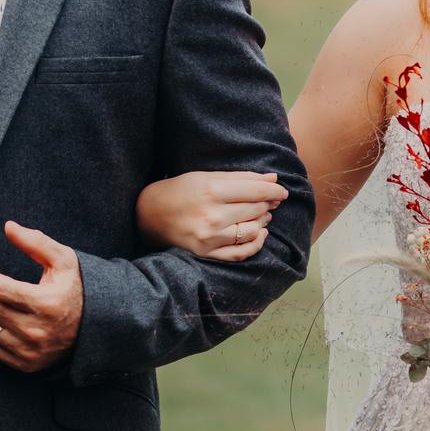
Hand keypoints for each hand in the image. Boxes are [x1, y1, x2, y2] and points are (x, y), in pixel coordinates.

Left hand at [0, 221, 83, 373]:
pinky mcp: (26, 364)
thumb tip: (8, 226)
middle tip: (4, 290)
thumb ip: (35, 242)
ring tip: (8, 308)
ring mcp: (32, 351)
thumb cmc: (75, 288)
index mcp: (47, 303)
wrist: (96, 326)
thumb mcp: (63, 261)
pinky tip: (8, 325)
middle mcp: (38, 330)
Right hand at [137, 171, 286, 260]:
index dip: (273, 190)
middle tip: (271, 200)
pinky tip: (260, 233)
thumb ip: (240, 178)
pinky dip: (256, 243)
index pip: (255, 190)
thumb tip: (273, 178)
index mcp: (211, 191)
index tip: (281, 190)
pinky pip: (241, 253)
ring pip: (252, 230)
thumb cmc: (179, 191)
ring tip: (263, 215)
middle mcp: (211, 216)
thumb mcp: (206, 177)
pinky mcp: (207, 253)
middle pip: (255, 209)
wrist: (148, 215)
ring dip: (263, 221)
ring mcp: (210, 238)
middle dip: (268, 204)